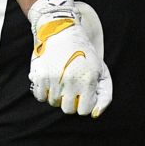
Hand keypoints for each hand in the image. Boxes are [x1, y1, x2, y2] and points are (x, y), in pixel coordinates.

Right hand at [28, 0, 111, 116]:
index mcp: (89, 79)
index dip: (84, 102)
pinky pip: (40, 97)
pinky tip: (51, 79)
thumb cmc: (85, 54)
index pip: (84, 111)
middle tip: (72, 86)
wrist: (62, 31)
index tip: (84, 91)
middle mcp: (71, 80)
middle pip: (68, 110)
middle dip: (71, 101)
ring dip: (58, 95)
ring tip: (62, 78)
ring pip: (53, 103)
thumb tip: (94, 115)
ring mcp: (54, 78)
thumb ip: (104, 95)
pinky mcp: (40, 75)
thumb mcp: (101, 71)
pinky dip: (44, 91)